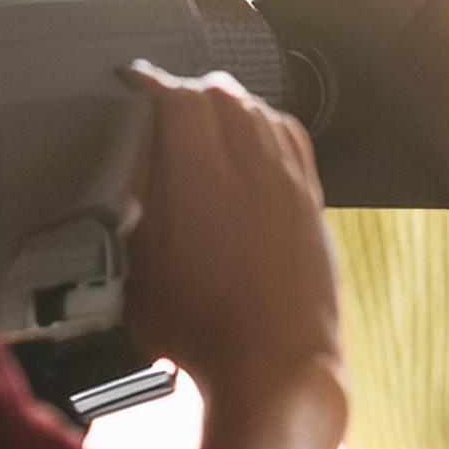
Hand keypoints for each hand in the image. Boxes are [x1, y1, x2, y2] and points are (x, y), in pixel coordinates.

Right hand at [119, 60, 337, 399]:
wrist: (276, 368)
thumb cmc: (204, 334)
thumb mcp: (141, 276)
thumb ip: (139, 218)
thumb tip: (140, 185)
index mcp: (202, 179)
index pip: (179, 99)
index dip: (151, 81)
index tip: (134, 79)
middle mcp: (254, 169)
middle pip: (223, 94)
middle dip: (188, 90)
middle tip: (164, 102)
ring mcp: (291, 183)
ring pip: (262, 111)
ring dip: (229, 105)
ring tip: (206, 118)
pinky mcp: (313, 203)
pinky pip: (292, 140)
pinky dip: (267, 127)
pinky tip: (255, 142)